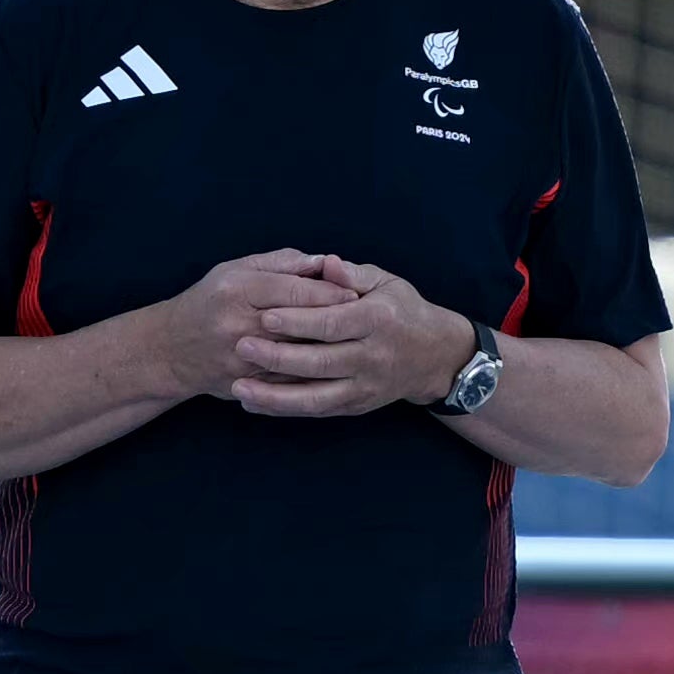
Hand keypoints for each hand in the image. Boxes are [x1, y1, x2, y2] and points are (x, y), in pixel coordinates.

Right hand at [150, 250, 360, 403]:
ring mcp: (240, 359)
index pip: (294, 290)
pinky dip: (311, 376)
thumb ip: (279, 263)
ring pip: (296, 356)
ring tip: (354, 345)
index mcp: (237, 290)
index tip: (356, 293)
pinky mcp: (244, 383)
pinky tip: (332, 370)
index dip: (328, 292)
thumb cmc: (207, 302)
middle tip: (366, 321)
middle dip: (335, 322)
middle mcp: (237, 324)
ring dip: (328, 352)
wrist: (169, 350)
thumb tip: (320, 261)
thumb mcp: (234, 270)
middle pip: (299, 324)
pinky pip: (286, 382)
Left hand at [237, 255, 478, 420]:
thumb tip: (325, 263)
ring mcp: (364, 386)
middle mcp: (372, 357)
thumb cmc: (403, 310)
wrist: (434, 357)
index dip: (299, 321)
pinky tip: (255, 403)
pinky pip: (317, 410)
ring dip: (275, 396)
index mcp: (378, 320)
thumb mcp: (386, 283)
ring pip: (316, 396)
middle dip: (279, 357)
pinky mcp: (356, 405)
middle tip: (242, 346)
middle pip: (321, 362)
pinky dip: (285, 409)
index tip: (266, 315)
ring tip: (239, 387)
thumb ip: (353, 274)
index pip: (333, 322)